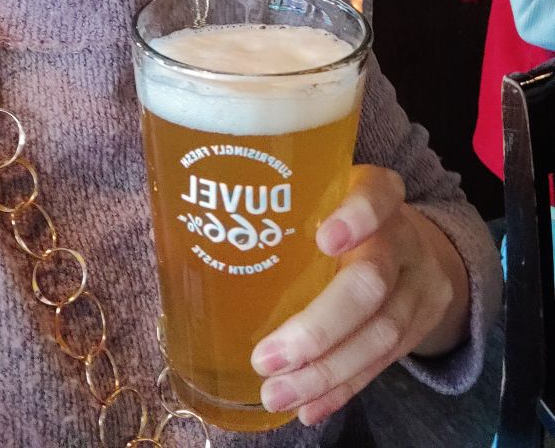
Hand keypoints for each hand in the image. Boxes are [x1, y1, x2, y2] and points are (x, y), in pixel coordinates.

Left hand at [250, 165, 469, 426]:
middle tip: (266, 357)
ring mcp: (419, 283)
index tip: (323, 240)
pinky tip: (309, 407)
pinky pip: (383, 364)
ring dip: (325, 372)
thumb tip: (179, 239)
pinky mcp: (422, 325)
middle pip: (371, 282)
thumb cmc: (338, 213)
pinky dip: (342, 389)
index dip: (356, 217)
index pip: (376, 194)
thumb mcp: (319, 194)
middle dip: (319, 327)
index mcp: (376, 192)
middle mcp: (402, 235)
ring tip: (276, 392)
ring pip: (381, 334)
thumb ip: (275, 207)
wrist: (410, 243)